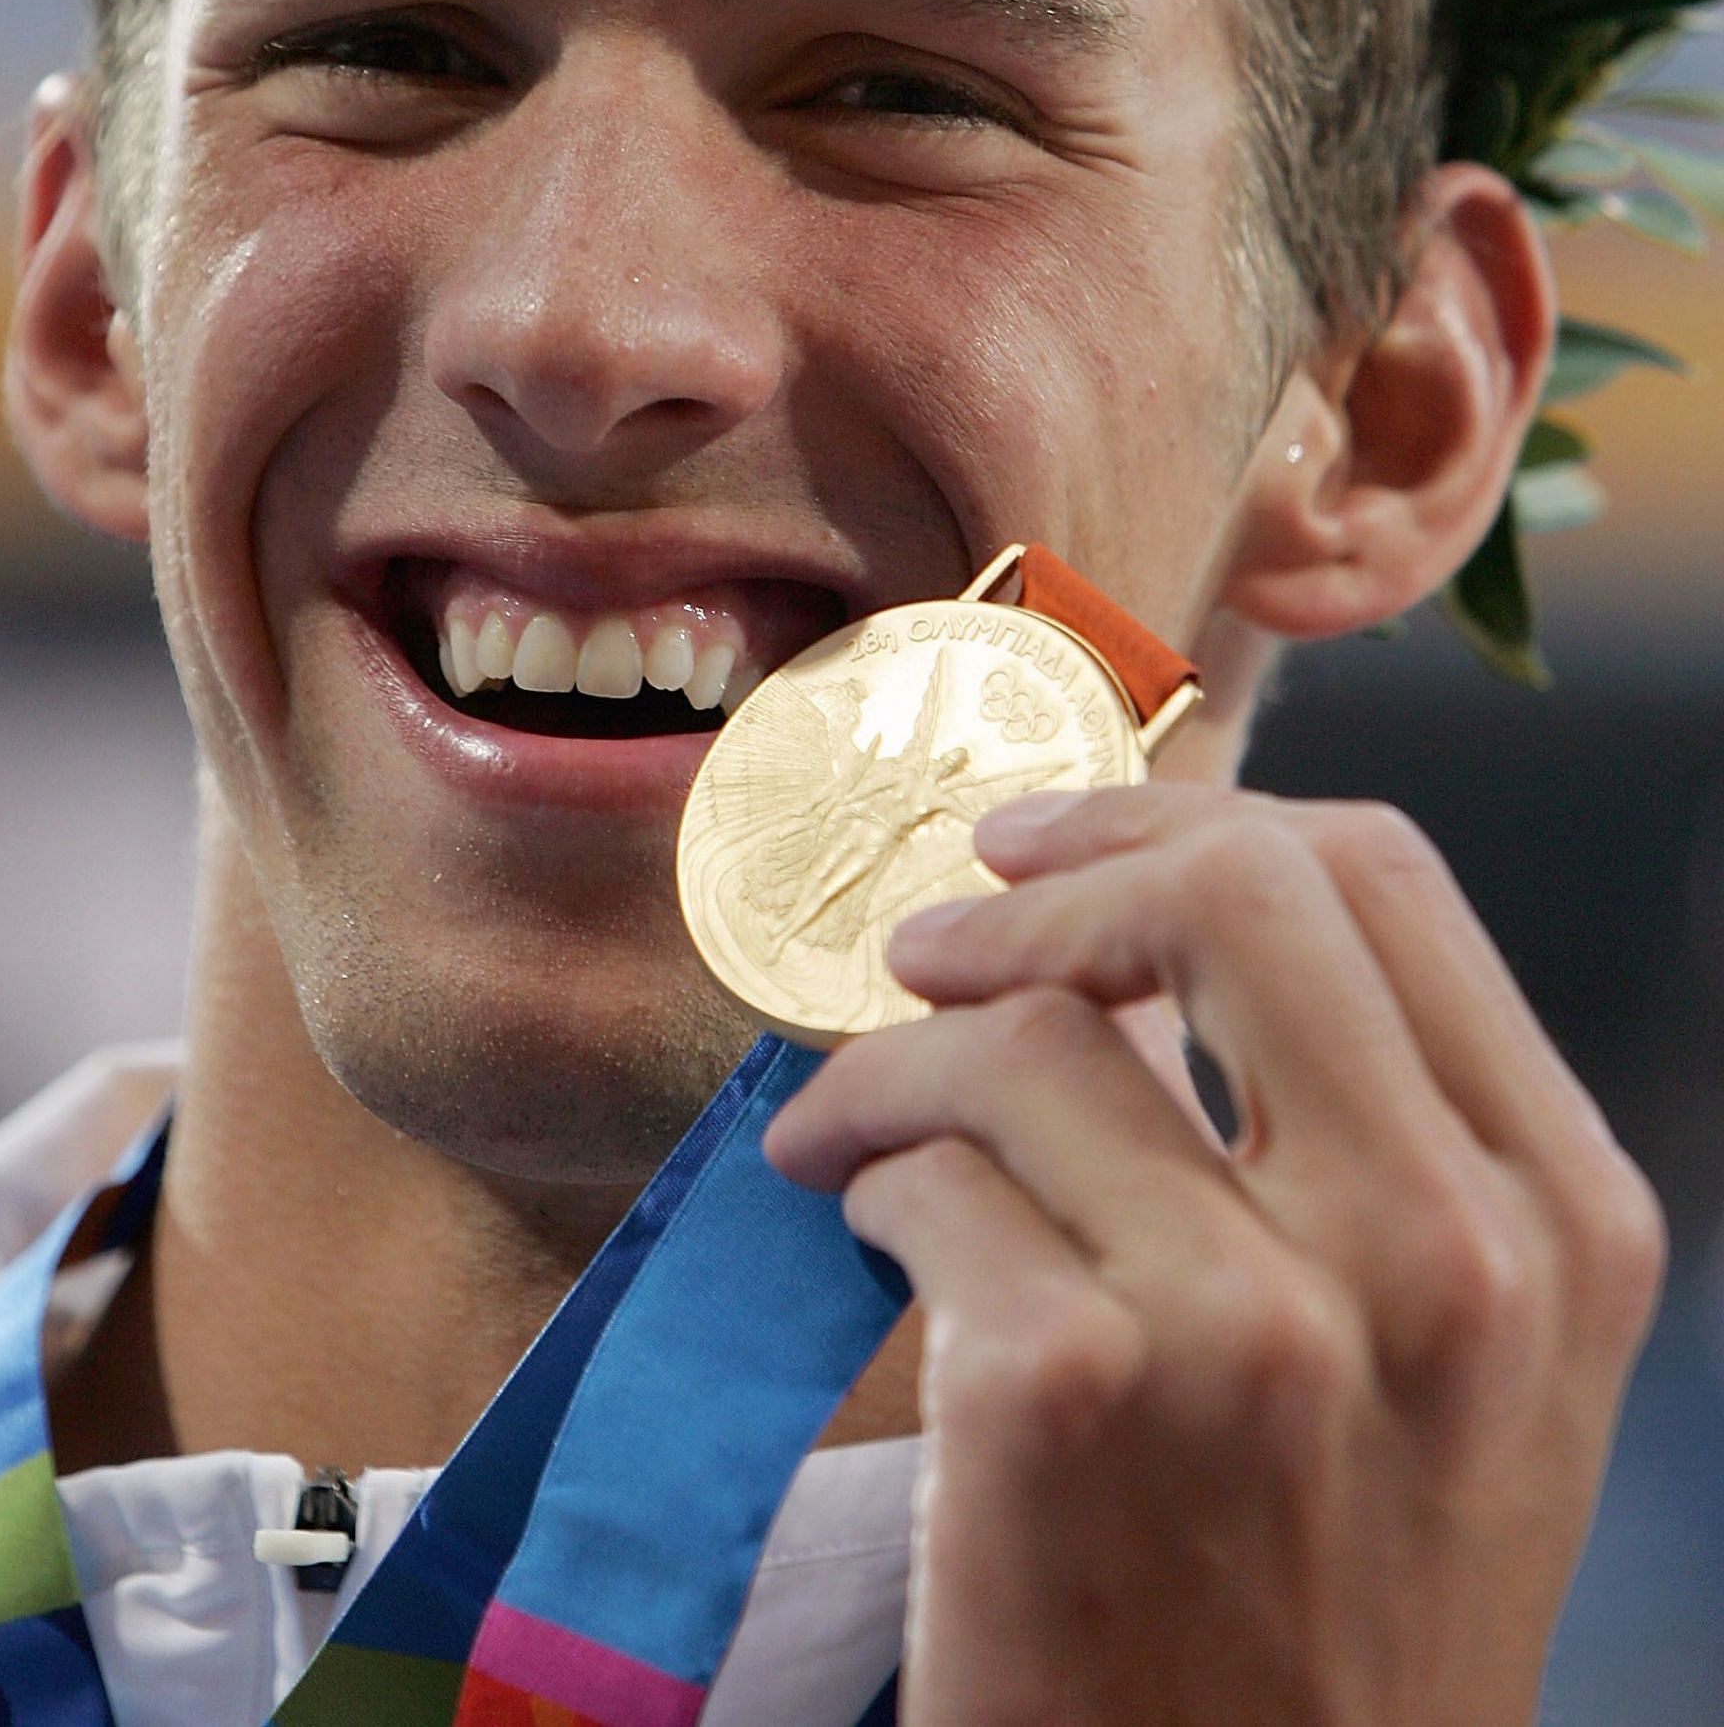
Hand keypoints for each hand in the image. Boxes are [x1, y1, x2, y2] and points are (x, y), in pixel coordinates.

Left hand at [764, 782, 1664, 1726]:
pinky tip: (869, 1237)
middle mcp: (1444, 1257)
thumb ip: (1366, 1138)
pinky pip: (924, 1173)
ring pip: (1030, 1032)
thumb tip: (1139, 913)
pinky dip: (864, 1179)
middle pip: (1240, 884)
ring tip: (864, 1131)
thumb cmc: (1328, 1603)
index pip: (1386, 880)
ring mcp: (1260, 1328)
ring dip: (904, 1059)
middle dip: (1057, 874)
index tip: (1070, 849)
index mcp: (1560, 1222)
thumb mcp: (1450, 1372)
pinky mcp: (1069, 1399)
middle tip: (945, 928)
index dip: (1196, 821)